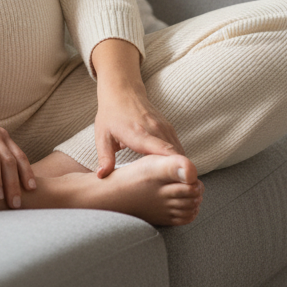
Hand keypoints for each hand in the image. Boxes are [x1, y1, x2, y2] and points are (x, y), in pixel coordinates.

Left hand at [90, 38, 184, 177]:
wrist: (122, 90)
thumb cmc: (110, 114)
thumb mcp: (102, 136)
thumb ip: (105, 157)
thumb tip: (102, 177)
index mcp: (139, 134)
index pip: (164, 152)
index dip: (176, 167)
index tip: (185, 184)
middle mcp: (156, 130)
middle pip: (176, 155)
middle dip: (182, 175)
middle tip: (184, 196)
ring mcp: (164, 127)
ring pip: (180, 152)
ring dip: (182, 168)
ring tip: (182, 189)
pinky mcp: (168, 127)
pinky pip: (178, 147)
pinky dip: (180, 160)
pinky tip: (177, 175)